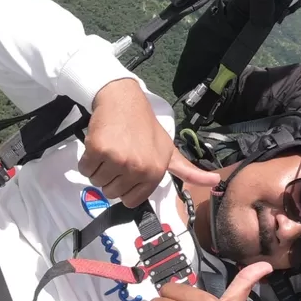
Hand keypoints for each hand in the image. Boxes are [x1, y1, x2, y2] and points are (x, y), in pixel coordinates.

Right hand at [81, 79, 219, 206]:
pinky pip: (84, 168)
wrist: (123, 100)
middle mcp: (138, 168)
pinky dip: (87, 159)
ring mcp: (118, 159)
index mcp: (155, 172)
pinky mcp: (98, 150)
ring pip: (96, 181)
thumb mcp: (170, 150)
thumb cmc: (146, 128)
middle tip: (119, 155)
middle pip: (111, 192)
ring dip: (98, 168)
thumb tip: (216, 181)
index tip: (128, 169)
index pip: (130, 200)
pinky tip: (100, 143)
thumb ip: (188, 171)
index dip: (125, 187)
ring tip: (110, 149)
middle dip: (111, 177)